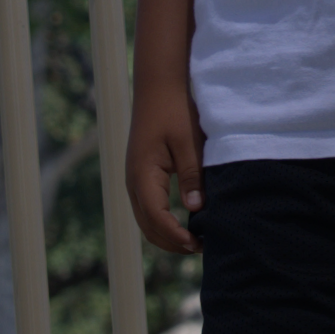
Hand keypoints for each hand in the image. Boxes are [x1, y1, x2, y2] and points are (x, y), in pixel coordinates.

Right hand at [124, 77, 204, 258]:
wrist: (158, 85)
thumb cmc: (175, 110)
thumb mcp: (189, 142)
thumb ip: (192, 176)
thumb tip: (195, 210)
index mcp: (142, 174)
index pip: (156, 218)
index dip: (177, 237)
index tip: (199, 244)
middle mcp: (132, 181)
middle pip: (147, 226)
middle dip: (172, 242)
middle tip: (202, 248)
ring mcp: (133, 179)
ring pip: (145, 220)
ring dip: (167, 235)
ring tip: (195, 240)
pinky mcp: (140, 175)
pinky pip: (147, 208)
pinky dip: (162, 222)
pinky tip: (184, 223)